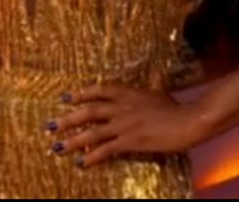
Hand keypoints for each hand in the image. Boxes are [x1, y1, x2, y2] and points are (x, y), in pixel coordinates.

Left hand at [48, 83, 205, 166]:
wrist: (187, 122)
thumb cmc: (175, 108)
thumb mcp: (160, 92)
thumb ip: (153, 85)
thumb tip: (156, 75)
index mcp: (129, 93)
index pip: (100, 90)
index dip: (82, 93)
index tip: (66, 98)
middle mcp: (122, 107)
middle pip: (89, 112)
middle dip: (68, 119)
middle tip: (51, 125)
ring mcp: (124, 125)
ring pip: (92, 132)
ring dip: (72, 140)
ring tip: (57, 147)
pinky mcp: (129, 141)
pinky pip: (105, 150)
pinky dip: (91, 157)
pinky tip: (81, 162)